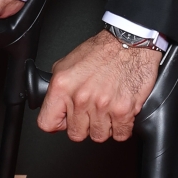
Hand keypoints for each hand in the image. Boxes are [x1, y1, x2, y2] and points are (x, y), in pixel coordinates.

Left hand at [38, 30, 160, 142]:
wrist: (130, 42)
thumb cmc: (102, 50)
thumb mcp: (67, 64)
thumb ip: (58, 89)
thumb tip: (56, 106)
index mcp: (63, 86)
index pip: (47, 123)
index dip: (58, 123)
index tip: (64, 120)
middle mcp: (81, 98)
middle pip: (76, 134)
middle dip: (84, 125)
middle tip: (91, 113)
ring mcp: (103, 106)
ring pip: (98, 136)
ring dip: (104, 127)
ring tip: (107, 111)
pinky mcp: (124, 110)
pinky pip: (120, 134)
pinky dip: (121, 128)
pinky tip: (120, 115)